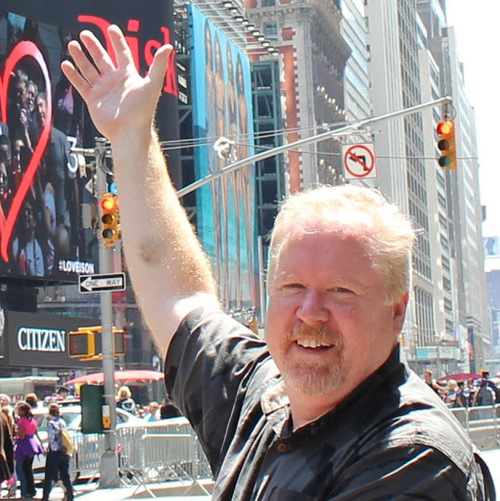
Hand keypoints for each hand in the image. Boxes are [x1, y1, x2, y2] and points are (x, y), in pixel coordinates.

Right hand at [61, 24, 172, 142]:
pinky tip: (66, 65)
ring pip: (89, 69)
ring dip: (80, 57)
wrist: (129, 132)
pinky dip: (73, 75)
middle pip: (102, 59)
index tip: (111, 29)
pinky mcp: (93, 100)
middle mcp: (115, 82)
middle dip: (94, 46)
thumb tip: (168, 47)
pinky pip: (81, 85)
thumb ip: (158, 65)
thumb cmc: (142, 111)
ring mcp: (103, 90)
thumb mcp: (153, 84)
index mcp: (129, 76)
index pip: (122, 53)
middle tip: (85, 33)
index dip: (117, 41)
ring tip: (72, 44)